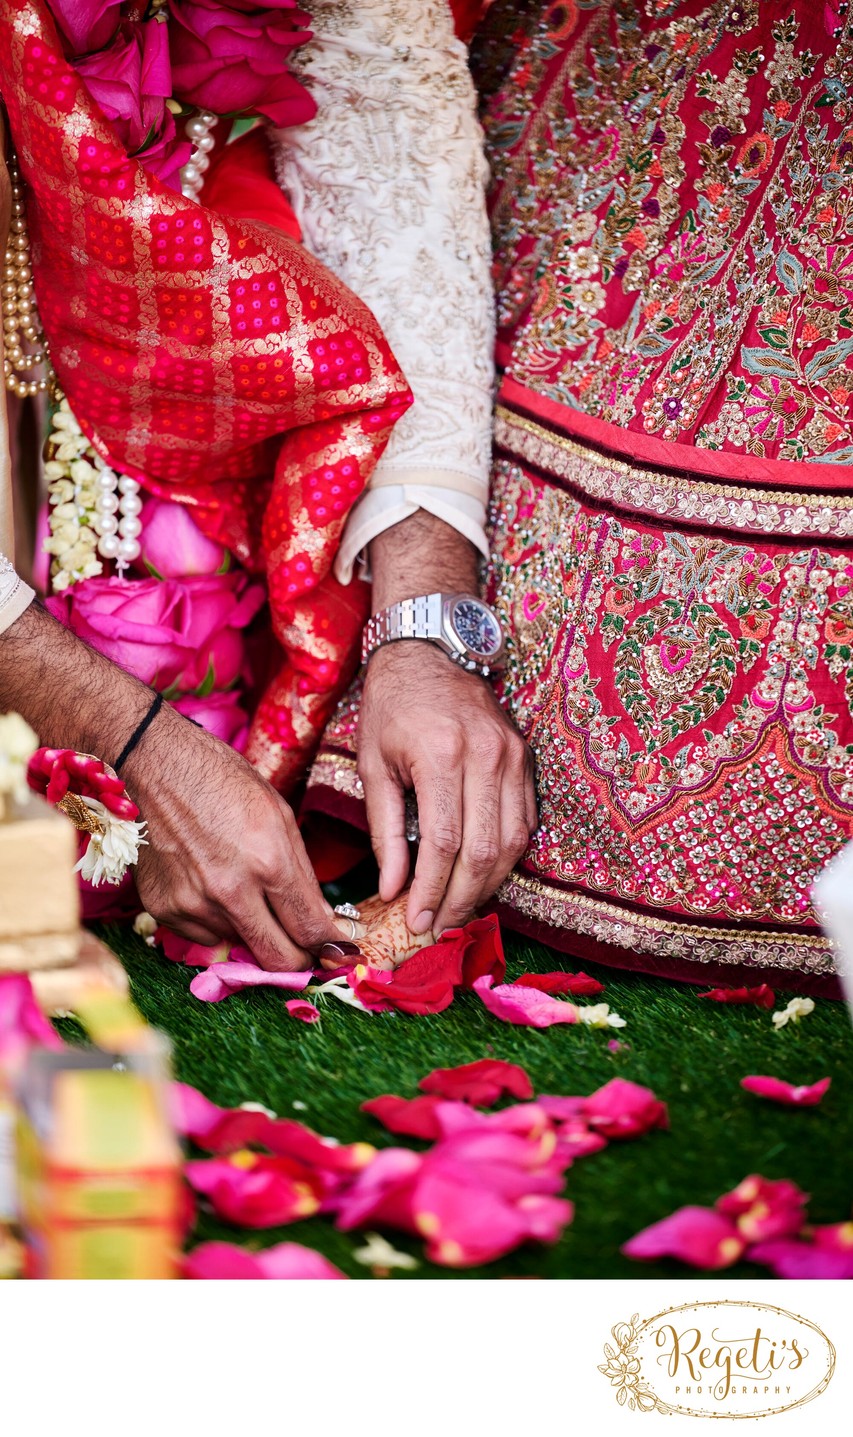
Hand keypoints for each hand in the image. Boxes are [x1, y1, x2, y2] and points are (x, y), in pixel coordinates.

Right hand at [126, 705, 347, 970]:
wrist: (162, 766)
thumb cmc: (228, 783)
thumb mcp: (282, 818)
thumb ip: (304, 878)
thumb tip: (323, 926)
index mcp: (269, 862)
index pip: (310, 931)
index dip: (330, 949)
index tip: (337, 954)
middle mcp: (230, 891)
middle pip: (277, 960)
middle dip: (297, 959)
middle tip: (303, 948)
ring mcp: (192, 903)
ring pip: (239, 944)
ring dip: (249, 928)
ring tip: (238, 884)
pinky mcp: (163, 908)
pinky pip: (203, 935)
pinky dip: (214, 919)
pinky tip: (209, 882)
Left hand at [357, 642, 536, 934]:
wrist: (429, 650)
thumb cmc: (391, 707)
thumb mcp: (374, 766)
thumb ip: (385, 831)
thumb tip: (391, 889)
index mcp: (441, 754)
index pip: (444, 843)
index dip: (433, 890)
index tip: (417, 922)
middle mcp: (485, 755)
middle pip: (484, 850)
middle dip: (463, 898)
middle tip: (441, 928)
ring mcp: (512, 756)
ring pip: (513, 841)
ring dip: (489, 884)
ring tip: (461, 909)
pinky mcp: (525, 757)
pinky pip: (525, 820)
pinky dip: (506, 855)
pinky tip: (483, 875)